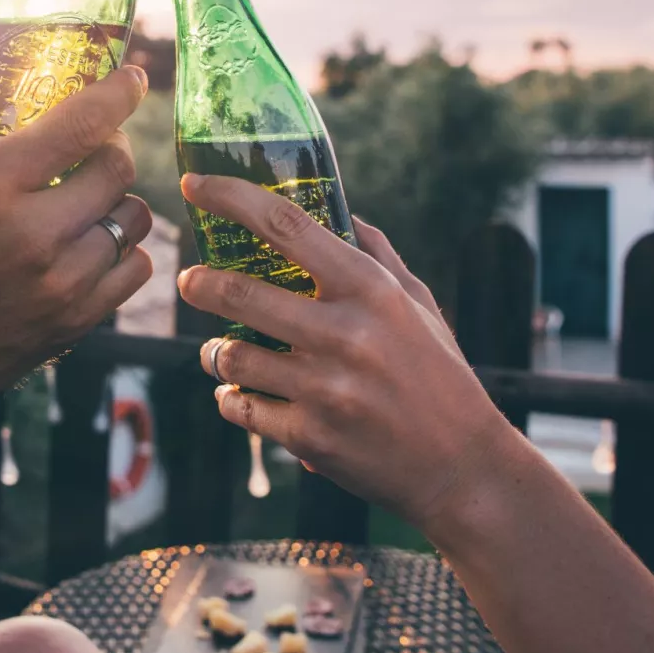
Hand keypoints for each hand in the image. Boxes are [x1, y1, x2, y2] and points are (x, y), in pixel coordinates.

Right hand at [0, 67, 154, 437]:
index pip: (81, 123)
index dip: (117, 91)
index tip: (130, 77)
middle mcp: (33, 234)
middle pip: (116, 168)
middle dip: (109, 147)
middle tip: (88, 147)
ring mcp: (60, 284)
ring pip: (132, 219)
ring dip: (116, 201)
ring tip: (85, 200)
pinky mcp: (73, 324)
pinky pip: (132, 270)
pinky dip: (120, 251)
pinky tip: (88, 247)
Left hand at [177, 173, 515, 535]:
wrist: (462, 468)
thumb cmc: (439, 376)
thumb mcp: (417, 305)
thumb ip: (376, 256)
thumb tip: (339, 213)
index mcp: (369, 290)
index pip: (285, 226)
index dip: (230, 197)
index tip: (195, 185)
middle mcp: (344, 334)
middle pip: (239, 293)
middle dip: (199, 284)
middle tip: (191, 281)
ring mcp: (324, 389)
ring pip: (230, 356)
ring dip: (215, 351)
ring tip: (220, 350)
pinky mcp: (309, 438)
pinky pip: (241, 407)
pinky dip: (232, 398)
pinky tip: (240, 394)